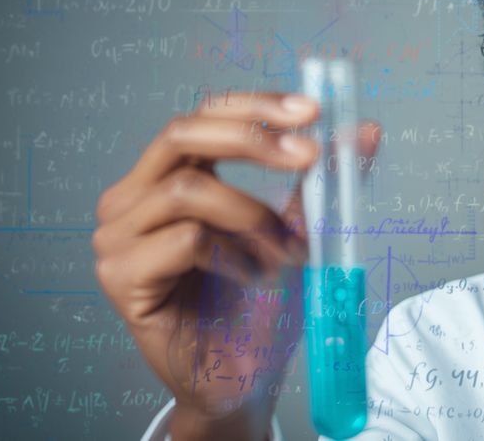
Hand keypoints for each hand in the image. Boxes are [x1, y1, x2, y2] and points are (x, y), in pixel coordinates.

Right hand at [92, 92, 380, 438]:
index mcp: (168, 176)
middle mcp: (134, 198)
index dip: (256, 106)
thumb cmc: (262, 303)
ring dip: (254, 217)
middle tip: (310, 155)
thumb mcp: (301, 228)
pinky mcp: (121, 276)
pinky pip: (186, 239)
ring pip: (190, 189)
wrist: (245, 376)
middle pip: (183, 133)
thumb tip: (364, 129)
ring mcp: (119, 236)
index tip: (312, 110)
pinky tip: (252, 279)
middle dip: (254, 137)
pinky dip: (234, 255)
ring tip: (284, 254)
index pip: (204, 115)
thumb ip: (322, 179)